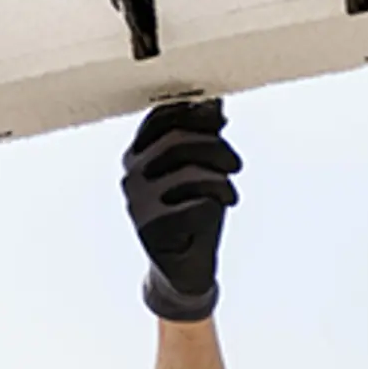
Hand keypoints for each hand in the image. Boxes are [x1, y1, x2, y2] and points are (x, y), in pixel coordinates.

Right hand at [122, 99, 239, 320]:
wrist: (184, 266)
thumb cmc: (192, 211)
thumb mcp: (201, 170)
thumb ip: (204, 138)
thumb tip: (215, 102)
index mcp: (137, 155)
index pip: (160, 119)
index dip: (193, 114)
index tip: (220, 121)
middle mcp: (131, 176)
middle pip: (177, 142)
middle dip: (215, 147)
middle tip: (236, 163)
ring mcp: (138, 203)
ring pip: (188, 173)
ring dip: (220, 179)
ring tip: (231, 191)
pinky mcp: (152, 229)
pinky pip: (195, 204)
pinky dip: (215, 202)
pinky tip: (218, 208)